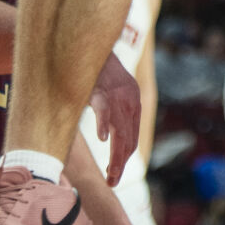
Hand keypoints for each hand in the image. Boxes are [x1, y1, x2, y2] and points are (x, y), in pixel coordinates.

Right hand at [88, 51, 141, 184]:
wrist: (91, 41)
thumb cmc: (95, 73)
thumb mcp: (109, 94)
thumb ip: (112, 113)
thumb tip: (109, 137)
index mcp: (133, 102)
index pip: (132, 138)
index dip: (123, 159)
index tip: (113, 175)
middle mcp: (130, 99)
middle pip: (128, 140)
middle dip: (120, 164)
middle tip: (112, 183)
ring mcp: (117, 95)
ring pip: (120, 132)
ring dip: (116, 157)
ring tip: (111, 175)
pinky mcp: (102, 90)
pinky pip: (104, 110)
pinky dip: (104, 125)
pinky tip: (103, 139)